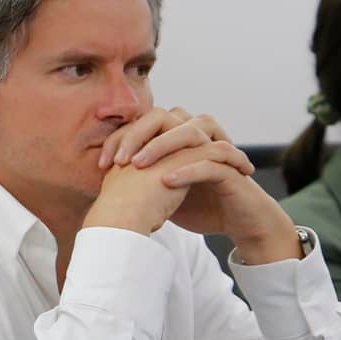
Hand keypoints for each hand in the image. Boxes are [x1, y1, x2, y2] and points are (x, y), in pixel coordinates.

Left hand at [91, 107, 295, 259]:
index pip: (147, 123)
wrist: (239, 222)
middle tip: (118, 159)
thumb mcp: (164, 192)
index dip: (122, 138)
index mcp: (181, 136)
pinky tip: (167, 180)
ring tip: (138, 165)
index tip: (101, 164)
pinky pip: (211, 161)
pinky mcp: (233, 167)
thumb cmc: (202, 205)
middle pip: (166, 117)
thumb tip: (106, 182)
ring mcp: (217, 148)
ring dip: (162, 146)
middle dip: (139, 135)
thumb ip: (142, 180)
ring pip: (189, 132)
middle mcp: (199, 135)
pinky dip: (188, 169)